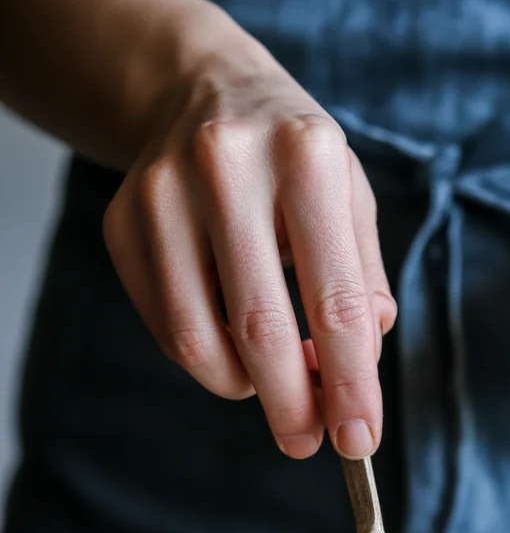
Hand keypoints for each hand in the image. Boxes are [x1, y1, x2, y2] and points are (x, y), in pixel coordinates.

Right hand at [103, 45, 395, 458]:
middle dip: (291, 405)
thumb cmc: (294, 159)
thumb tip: (363, 363)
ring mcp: (164, 192)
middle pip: (262, 328)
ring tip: (269, 384)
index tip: (359, 438)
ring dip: (242, 385)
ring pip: (199, 338)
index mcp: (308, 157)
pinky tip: (231, 345)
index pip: (336, 301)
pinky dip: (205, 357)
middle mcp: (229, 165)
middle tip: (307, 443)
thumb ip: (363, 280)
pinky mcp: (123, 221)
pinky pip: (164, 325)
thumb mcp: (350, 198)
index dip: (351, 383)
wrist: (203, 89)